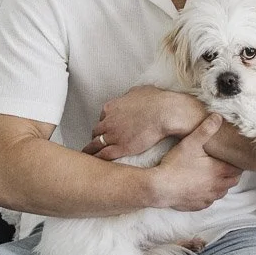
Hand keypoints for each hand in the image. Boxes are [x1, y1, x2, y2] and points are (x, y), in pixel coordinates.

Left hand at [83, 86, 204, 160]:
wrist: (165, 113)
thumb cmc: (156, 100)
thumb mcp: (140, 90)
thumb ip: (131, 94)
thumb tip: (132, 95)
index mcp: (111, 107)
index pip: (102, 117)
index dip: (105, 123)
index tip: (108, 128)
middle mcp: (108, 121)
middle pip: (96, 131)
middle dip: (98, 136)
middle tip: (100, 142)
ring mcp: (113, 135)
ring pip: (95, 144)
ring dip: (92, 149)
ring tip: (90, 155)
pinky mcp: (120, 148)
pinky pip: (103, 155)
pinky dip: (98, 159)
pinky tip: (96, 164)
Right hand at [152, 115, 241, 210]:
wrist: (160, 187)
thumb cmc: (175, 165)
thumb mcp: (191, 143)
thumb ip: (206, 129)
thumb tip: (218, 116)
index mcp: (219, 171)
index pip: (238, 168)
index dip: (237, 163)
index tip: (232, 157)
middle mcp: (217, 186)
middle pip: (233, 181)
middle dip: (231, 173)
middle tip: (224, 165)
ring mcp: (208, 198)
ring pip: (223, 192)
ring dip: (221, 185)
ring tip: (213, 176)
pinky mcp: (199, 206)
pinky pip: (210, 201)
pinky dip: (209, 195)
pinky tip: (201, 187)